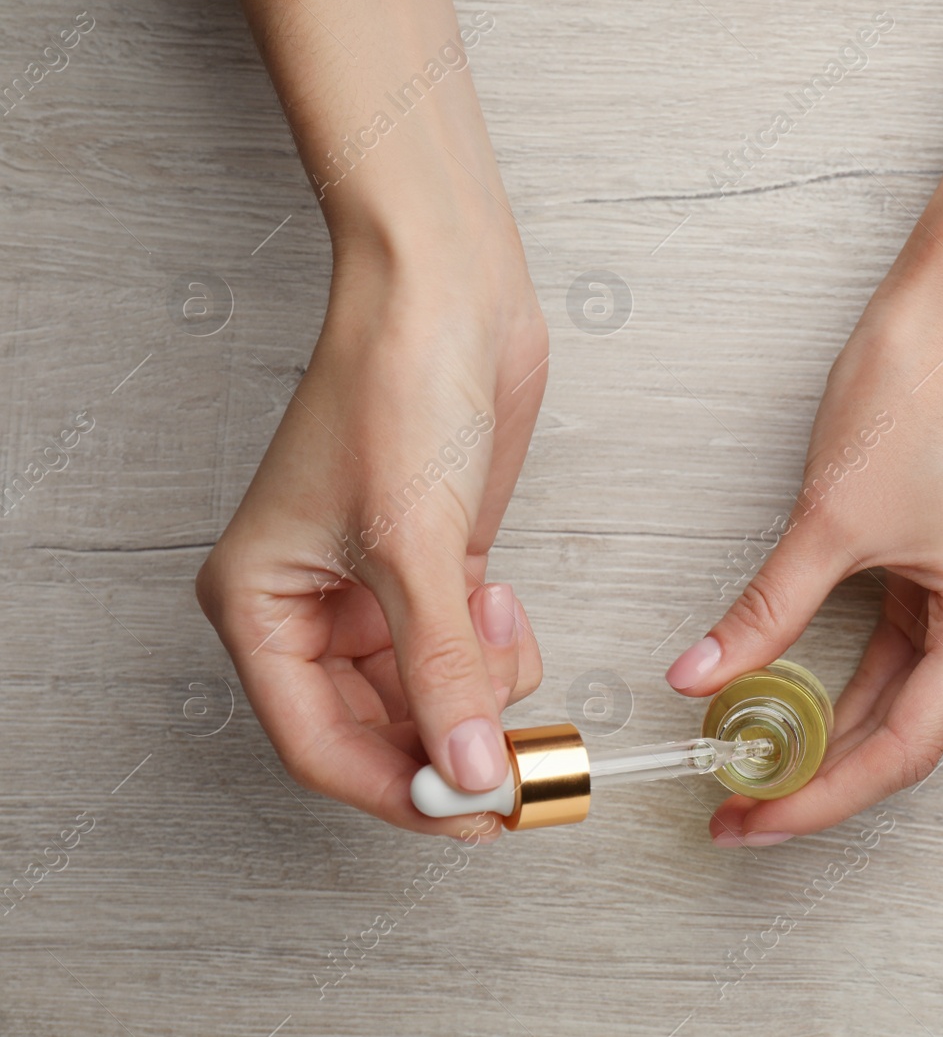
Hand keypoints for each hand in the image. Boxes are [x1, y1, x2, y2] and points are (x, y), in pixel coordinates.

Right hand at [196, 229, 546, 836]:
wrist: (447, 295)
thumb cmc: (394, 385)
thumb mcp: (414, 546)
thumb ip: (444, 671)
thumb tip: (468, 770)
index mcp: (259, 604)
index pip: (319, 744)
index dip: (397, 788)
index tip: (471, 812)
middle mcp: (309, 608)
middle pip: (377, 729)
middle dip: (449, 744)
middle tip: (517, 761)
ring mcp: (374, 590)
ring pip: (429, 695)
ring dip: (479, 688)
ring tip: (498, 624)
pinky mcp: (434, 569)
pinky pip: (465, 652)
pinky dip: (495, 650)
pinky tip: (500, 597)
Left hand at [665, 261, 942, 844]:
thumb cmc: (919, 394)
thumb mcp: (830, 521)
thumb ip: (765, 613)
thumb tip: (700, 676)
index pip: (904, 746)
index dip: (824, 795)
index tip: (757, 819)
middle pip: (910, 732)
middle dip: (822, 774)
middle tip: (741, 806)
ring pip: (904, 695)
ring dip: (833, 731)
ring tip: (755, 766)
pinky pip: (904, 651)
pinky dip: (848, 681)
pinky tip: (792, 706)